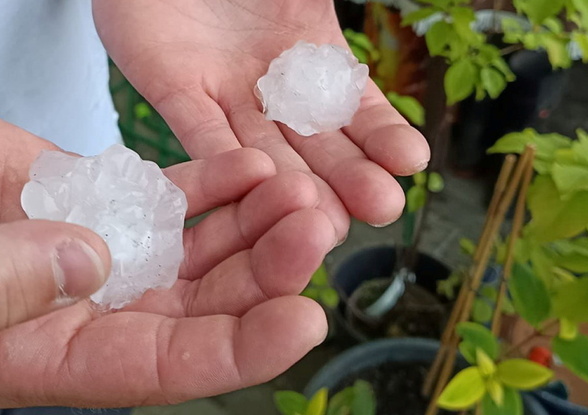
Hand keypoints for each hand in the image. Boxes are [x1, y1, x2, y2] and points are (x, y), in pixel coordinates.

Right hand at [0, 98, 331, 407]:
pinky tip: (249, 165)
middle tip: (315, 226)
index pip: (158, 368)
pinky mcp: (89, 200)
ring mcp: (88, 253)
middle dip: (264, 274)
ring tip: (296, 187)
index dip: (237, 351)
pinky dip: (211, 185)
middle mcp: (77, 310)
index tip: (304, 320)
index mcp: (35, 351)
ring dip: (250, 225)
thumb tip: (87, 266)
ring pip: (193, 254)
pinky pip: (166, 200)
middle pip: (195, 308)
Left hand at [94, 0, 430, 240]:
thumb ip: (333, 7)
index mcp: (313, 55)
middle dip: (349, 176)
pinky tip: (255, 185)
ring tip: (328, 219)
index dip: (383, 135)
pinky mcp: (175, 92)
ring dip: (294, 185)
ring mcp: (225, 94)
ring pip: (263, 150)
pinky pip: (200, 130)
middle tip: (381, 207)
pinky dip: (224, 158)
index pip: (356, 108)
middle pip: (315, 144)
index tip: (412, 160)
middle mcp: (273, 88)